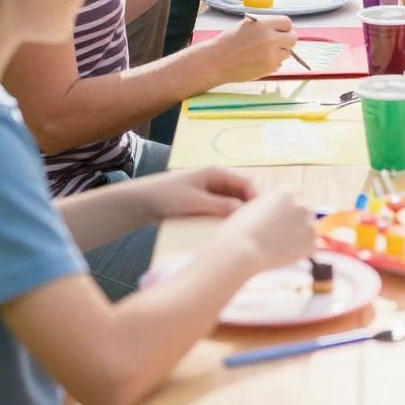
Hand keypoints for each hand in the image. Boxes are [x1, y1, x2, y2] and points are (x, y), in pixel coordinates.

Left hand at [141, 166, 258, 222]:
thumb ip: (218, 205)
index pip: (245, 182)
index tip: (260, 217)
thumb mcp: (194, 201)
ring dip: (237, 214)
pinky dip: (226, 218)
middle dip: (248, 207)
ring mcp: (211, 192)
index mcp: (217, 173)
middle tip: (254, 227)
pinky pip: (222, 210)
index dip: (256, 197)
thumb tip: (242, 210)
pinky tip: (228, 231)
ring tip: (243, 231)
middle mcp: (217, 181)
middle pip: (241, 193)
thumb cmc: (168, 196)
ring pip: (233, 203)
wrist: (143, 202)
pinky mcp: (205, 203)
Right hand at [203, 12, 296, 82]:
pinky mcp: (269, 68)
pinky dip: (272, 62)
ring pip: (287, 53)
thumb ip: (266, 25)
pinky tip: (258, 60)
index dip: (284, 27)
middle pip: (293, 38)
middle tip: (278, 42)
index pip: (287, 23)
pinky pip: (279, 64)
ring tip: (263, 52)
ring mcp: (271, 55)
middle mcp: (270, 39)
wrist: (217, 60)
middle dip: (287, 40)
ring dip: (279, 52)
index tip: (280, 31)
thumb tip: (282, 29)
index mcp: (264, 24)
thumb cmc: (230, 41)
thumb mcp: (248, 24)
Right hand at [226, 187, 317, 271]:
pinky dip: (300, 251)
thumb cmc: (243, 228)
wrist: (243, 248)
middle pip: (306, 210)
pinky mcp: (311, 242)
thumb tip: (283, 213)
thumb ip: (275, 206)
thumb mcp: (258, 205)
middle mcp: (301, 204)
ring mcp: (309, 222)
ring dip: (300, 235)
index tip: (281, 220)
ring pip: (309, 228)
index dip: (288, 210)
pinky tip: (283, 252)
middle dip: (297, 220)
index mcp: (288, 191)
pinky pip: (309, 246)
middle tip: (282, 234)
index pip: (296, 197)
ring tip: (279, 244)